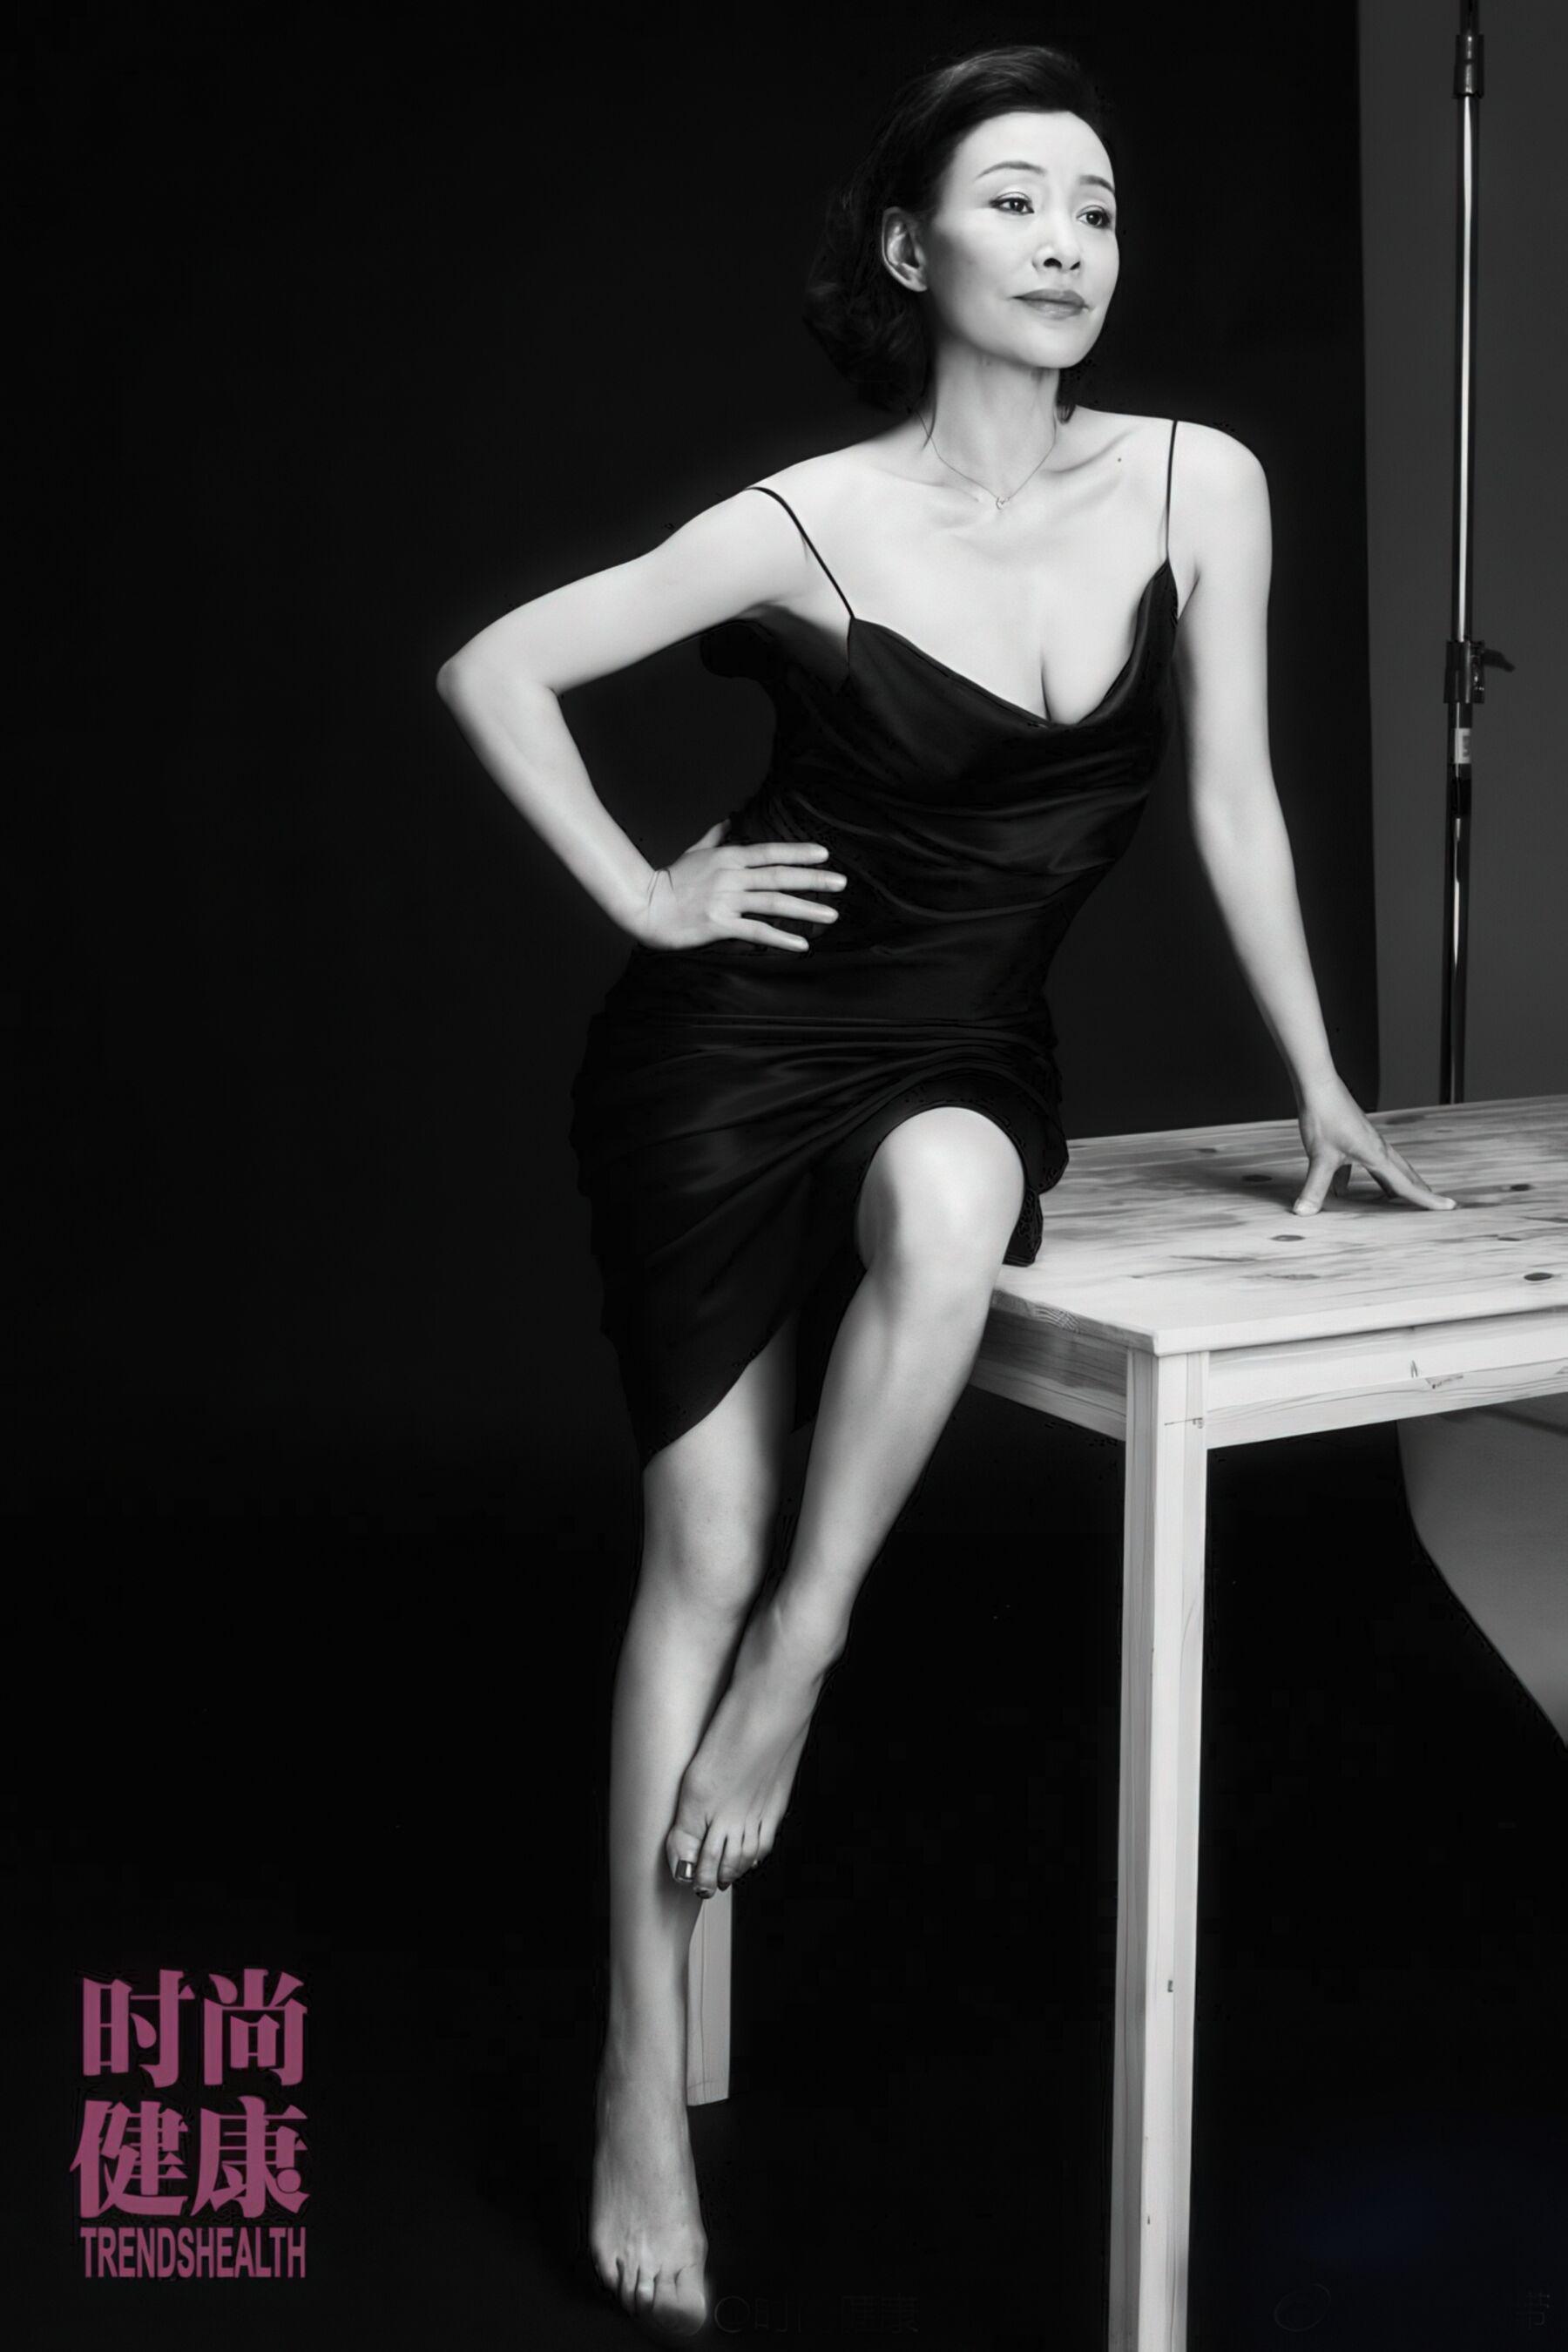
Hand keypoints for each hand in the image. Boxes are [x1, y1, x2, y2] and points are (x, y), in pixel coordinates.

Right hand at [635, 819, 845, 952]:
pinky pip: (757, 931)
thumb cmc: (670, 881)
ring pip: (774, 902)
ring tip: (831, 915)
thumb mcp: (694, 852)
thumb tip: (729, 818)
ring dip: (806, 909)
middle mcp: (731, 876)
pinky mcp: (720, 924)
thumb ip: (715, 836)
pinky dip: (781, 938)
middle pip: (780, 876)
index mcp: (728, 857)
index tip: (825, 855)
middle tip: (841, 884)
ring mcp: (726, 900)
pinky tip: (802, 944)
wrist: (646, 906)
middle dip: (814, 880)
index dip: (800, 853)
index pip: (771, 853)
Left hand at [1293, 1076, 1456, 1214]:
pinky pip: (1362, 1163)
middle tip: (1435, 1204)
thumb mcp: (1320, 1157)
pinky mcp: (1353, 1136)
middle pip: (1404, 1174)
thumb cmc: (1325, 1117)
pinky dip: (1357, 1177)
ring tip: (1394, 1197)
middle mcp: (1378, 1148)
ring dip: (1392, 1182)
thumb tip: (1304, 1213)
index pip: (1406, 1185)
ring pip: (1385, 1167)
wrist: (1318, 1087)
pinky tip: (1341, 1189)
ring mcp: (1366, 1141)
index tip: (1450, 1207)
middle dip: (1418, 1190)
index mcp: (1377, 1155)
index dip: (1427, 1200)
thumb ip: (1315, 1188)